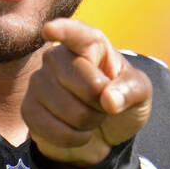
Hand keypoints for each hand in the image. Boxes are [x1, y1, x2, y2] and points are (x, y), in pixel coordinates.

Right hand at [23, 18, 152, 167]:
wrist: (103, 133)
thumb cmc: (121, 102)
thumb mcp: (140, 93)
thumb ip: (131, 91)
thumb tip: (109, 100)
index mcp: (89, 45)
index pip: (75, 34)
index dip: (63, 31)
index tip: (50, 31)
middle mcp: (57, 58)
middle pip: (83, 82)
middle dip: (102, 103)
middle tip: (104, 105)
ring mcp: (39, 82)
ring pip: (68, 110)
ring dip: (88, 123)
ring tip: (90, 117)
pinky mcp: (28, 108)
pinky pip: (51, 129)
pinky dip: (72, 138)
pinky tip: (76, 132)